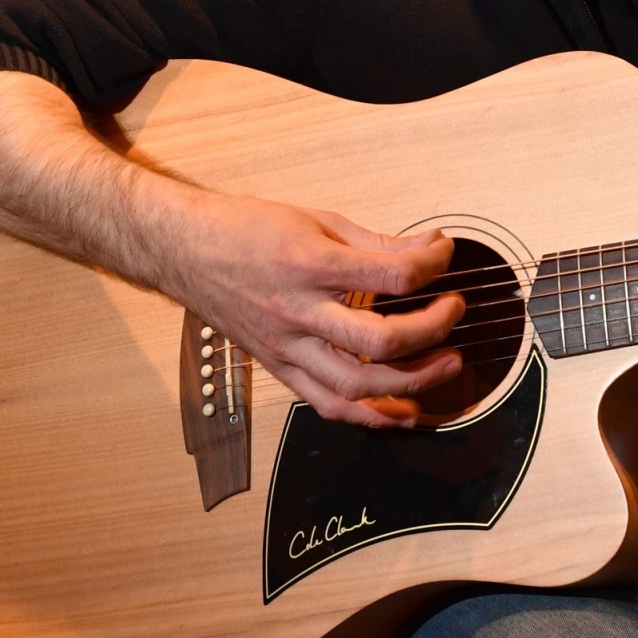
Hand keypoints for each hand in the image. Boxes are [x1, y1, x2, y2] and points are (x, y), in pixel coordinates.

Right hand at [151, 190, 464, 427]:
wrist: (182, 248)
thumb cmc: (244, 230)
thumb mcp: (319, 221)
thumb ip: (379, 242)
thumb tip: (430, 247)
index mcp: (310, 265)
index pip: (392, 275)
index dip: (433, 265)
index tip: (445, 257)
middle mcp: (297, 312)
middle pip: (378, 341)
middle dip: (431, 331)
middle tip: (455, 313)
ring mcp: (286, 346)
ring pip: (355, 386)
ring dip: (412, 383)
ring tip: (445, 366)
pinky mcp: (278, 367)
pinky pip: (326, 404)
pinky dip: (370, 416)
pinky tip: (403, 411)